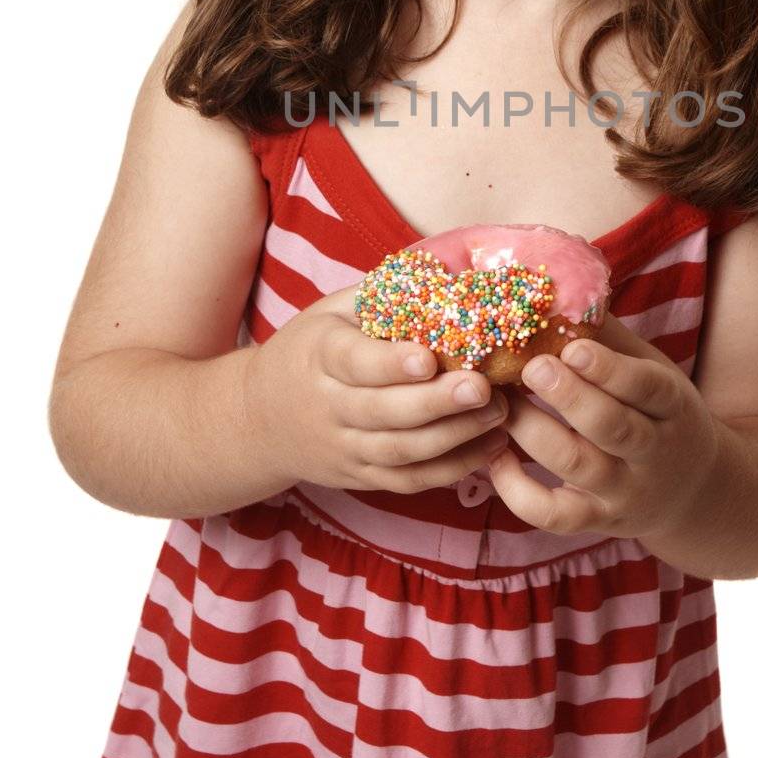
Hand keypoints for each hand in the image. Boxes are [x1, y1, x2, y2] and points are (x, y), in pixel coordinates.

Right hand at [240, 284, 510, 492]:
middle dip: (436, 403)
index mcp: (320, 355)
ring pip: (400, 452)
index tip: (428, 358)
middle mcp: (328, 407)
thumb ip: (381, 298)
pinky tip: (490, 447)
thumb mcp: (330, 312)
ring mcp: (343, 447)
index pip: (354, 362)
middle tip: (484, 388)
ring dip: (454, 437)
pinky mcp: (360, 476)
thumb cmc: (309, 350)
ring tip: (499, 414)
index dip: (390, 363)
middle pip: (383, 413)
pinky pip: (407, 481)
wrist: (257, 418)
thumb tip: (448, 277)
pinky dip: (451, 469)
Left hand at [488, 311, 719, 538]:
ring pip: (578, 467)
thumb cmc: (659, 414)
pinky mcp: (596, 520)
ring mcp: (624, 492)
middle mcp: (653, 452)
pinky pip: (553, 515)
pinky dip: (518, 491)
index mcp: (671, 406)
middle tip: (531, 367)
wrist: (693, 492)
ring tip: (501, 401)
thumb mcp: (653, 371)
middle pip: (612, 428)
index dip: (609, 369)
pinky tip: (495, 458)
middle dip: (569, 397)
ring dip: (533, 433)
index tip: (572, 346)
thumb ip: (610, 338)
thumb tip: (558, 287)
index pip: (647, 387)